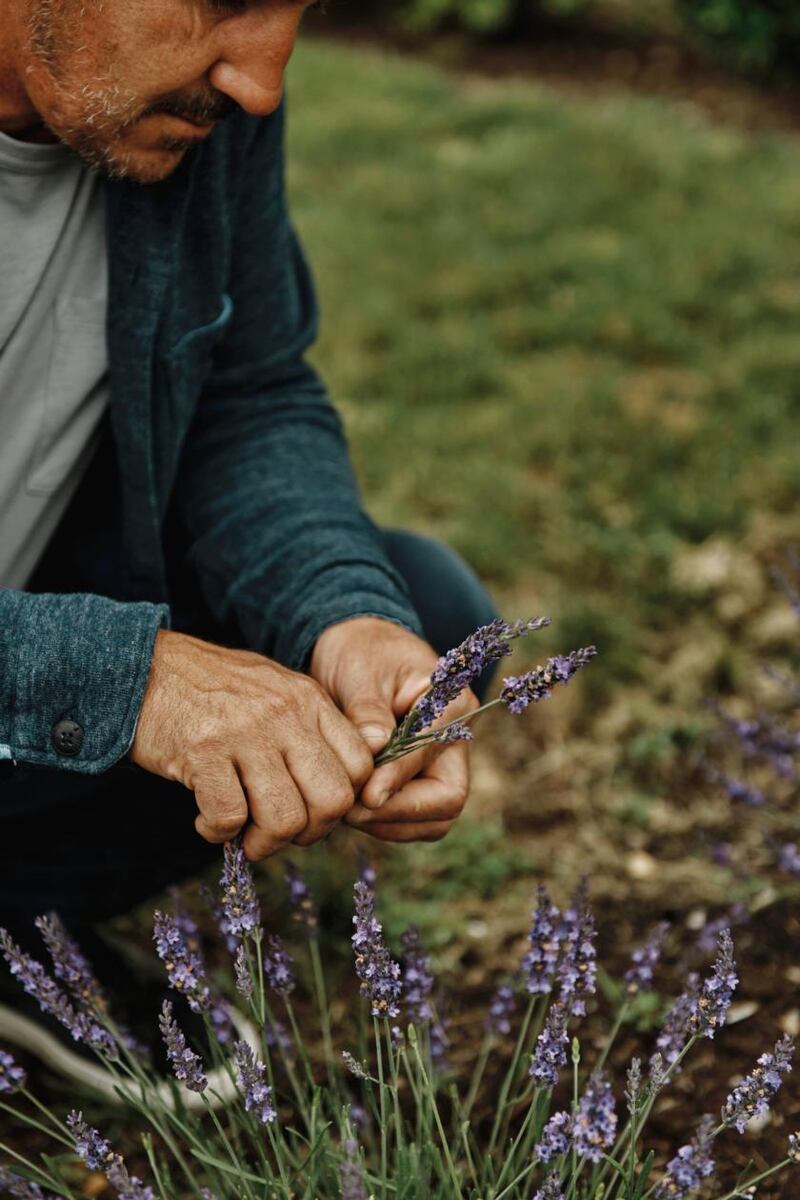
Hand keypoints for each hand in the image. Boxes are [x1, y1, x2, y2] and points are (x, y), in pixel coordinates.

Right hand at [131, 630, 372, 859]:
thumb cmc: (210, 689)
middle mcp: (285, 714)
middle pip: (333, 800)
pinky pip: (229, 819)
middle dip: (309, 832)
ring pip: (285, 819)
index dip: (342, 802)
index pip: (361, 766)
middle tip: (278, 832)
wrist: (142, 667)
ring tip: (243, 834)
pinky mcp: (202, 753)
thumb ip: (310, 728)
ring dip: (263, 843)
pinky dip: (217, 833)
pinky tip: (205, 819)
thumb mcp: (274, 690)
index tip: (312, 810)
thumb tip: (341, 787)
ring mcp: (245, 733)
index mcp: (309, 699)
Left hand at [310, 617, 476, 841]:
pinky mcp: (421, 780)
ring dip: (390, 823)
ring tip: (345, 809)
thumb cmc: (360, 653)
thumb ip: (368, 711)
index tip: (365, 796)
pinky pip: (414, 819)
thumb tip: (375, 750)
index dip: (399, 779)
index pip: (433, 755)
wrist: (356, 648)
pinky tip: (351, 808)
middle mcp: (455, 738)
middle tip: (349, 810)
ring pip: (434, 819)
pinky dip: (384, 823)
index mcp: (451, 703)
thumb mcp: (360, 672)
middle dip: (398, 812)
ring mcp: (441, 763)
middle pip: (448, 799)